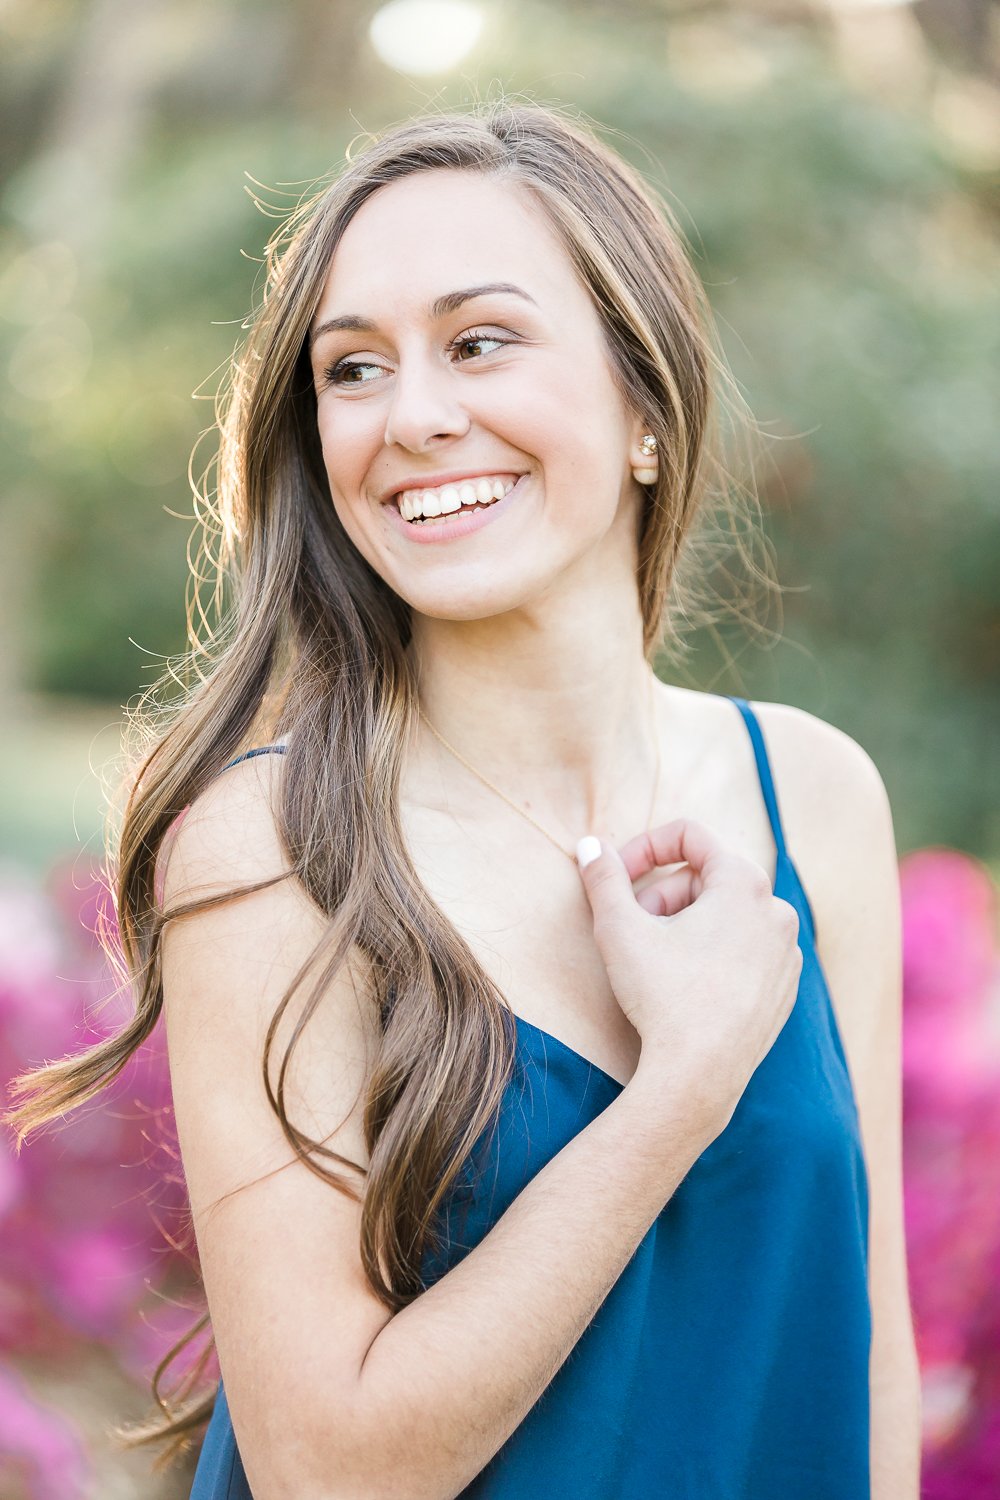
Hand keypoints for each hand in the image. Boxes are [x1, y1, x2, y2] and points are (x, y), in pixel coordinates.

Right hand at [576, 819, 801, 1135]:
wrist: (700, 1075)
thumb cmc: (663, 996)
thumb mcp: (619, 928)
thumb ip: (604, 877)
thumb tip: (589, 845)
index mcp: (743, 883)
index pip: (690, 835)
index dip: (644, 847)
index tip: (615, 875)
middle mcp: (775, 910)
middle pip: (706, 878)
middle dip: (661, 895)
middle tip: (630, 927)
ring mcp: (785, 952)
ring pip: (725, 916)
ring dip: (685, 925)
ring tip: (655, 959)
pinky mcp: (784, 988)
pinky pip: (744, 951)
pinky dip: (712, 954)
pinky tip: (684, 985)